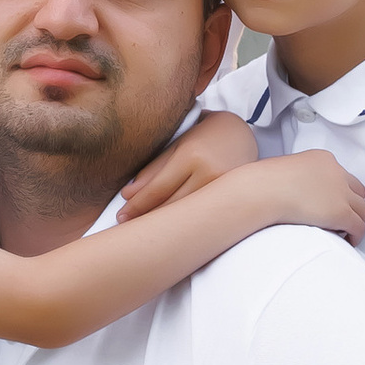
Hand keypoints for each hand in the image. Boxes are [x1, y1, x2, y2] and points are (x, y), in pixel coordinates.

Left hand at [117, 109, 258, 218]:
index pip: (158, 188)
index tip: (121, 216)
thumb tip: (128, 194)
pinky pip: (202, 214)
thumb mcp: (177, 144)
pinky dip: (184, 221)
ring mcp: (223, 187)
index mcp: (191, 155)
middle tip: (126, 226)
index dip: (137, 205)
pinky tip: (171, 227)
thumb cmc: (204, 135)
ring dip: (164, 223)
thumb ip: (154, 168)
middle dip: (147, 217)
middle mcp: (209, 172)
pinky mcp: (232, 198)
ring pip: (187, 213)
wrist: (242, 134)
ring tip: (145, 230)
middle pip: (171, 205)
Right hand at [254, 148, 364, 244]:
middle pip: (358, 191)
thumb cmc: (264, 183)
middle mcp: (337, 173)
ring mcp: (341, 193)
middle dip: (352, 204)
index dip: (340, 192)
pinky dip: (356, 235)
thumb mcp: (286, 168)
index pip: (342, 176)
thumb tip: (292, 190)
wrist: (264, 191)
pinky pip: (358, 226)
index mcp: (324, 159)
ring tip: (346, 232)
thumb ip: (298, 176)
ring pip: (363, 210)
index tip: (332, 203)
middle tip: (342, 218)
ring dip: (356, 220)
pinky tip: (348, 241)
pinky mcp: (341, 213)